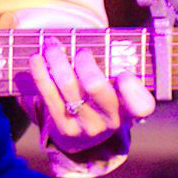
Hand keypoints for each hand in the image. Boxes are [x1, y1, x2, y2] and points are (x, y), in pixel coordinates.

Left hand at [22, 35, 154, 152]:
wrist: (82, 133)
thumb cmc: (100, 98)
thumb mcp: (114, 88)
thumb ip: (112, 67)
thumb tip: (93, 44)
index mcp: (130, 108)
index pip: (142, 104)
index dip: (133, 89)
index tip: (123, 74)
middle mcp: (112, 121)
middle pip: (96, 86)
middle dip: (84, 61)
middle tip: (80, 51)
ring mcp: (87, 127)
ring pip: (68, 86)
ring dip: (57, 60)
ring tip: (51, 46)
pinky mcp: (65, 130)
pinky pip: (48, 95)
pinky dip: (40, 73)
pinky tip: (36, 59)